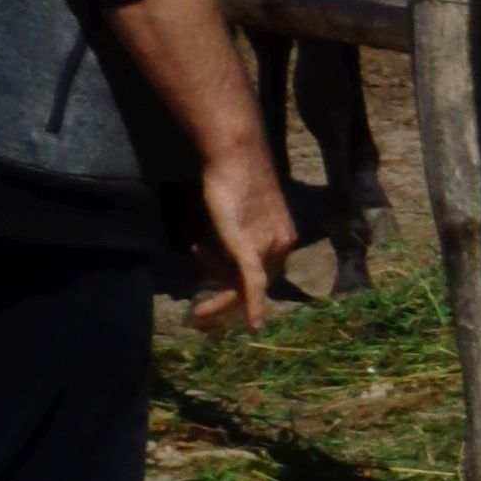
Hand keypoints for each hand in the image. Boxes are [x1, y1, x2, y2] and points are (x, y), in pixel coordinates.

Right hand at [189, 126, 296, 332]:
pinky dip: (254, 303)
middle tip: (199, 317)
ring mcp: (267, 245)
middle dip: (227, 303)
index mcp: (282, 238)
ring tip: (198, 312)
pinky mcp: (251, 246)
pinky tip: (253, 324)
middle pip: (256, 285)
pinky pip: (254, 281)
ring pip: (247, 286)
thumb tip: (219, 254)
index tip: (209, 292)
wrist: (235, 157)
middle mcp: (281, 244)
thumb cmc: (231, 180)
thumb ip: (236, 237)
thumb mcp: (236, 216)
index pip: (261, 274)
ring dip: (222, 303)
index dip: (233, 287)